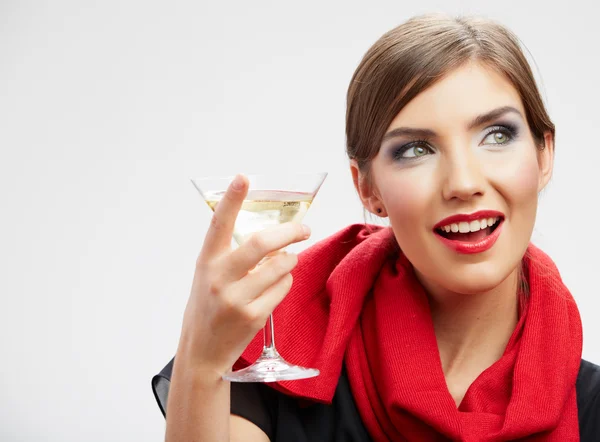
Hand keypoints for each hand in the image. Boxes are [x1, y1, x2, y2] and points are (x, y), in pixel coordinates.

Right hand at [177, 174, 310, 375]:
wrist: (201, 351)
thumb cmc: (207, 307)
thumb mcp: (208, 276)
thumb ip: (230, 255)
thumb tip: (270, 236)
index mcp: (206, 261)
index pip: (219, 224)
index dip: (231, 199)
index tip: (243, 177)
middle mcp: (218, 278)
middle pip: (262, 243)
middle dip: (290, 232)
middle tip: (304, 229)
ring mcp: (235, 299)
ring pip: (280, 266)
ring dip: (290, 259)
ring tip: (287, 260)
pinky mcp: (252, 316)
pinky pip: (283, 288)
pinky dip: (286, 281)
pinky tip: (277, 285)